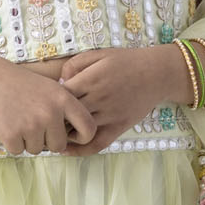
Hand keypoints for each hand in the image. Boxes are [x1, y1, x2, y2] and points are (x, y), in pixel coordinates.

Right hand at [0, 53, 96, 154]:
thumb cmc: (22, 85)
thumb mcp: (51, 88)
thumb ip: (66, 109)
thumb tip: (78, 138)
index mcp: (64, 99)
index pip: (88, 129)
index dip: (82, 137)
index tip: (73, 137)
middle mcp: (50, 112)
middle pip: (58, 145)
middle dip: (46, 140)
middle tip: (32, 123)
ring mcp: (31, 124)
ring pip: (36, 150)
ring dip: (27, 140)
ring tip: (18, 119)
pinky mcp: (12, 135)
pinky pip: (18, 151)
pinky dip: (12, 142)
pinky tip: (7, 123)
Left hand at [55, 47, 171, 155]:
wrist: (157, 74)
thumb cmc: (126, 62)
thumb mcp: (99, 54)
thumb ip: (75, 64)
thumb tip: (59, 81)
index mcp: (91, 79)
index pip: (60, 95)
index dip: (51, 99)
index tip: (48, 100)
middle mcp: (99, 98)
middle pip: (66, 115)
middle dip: (54, 118)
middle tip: (47, 118)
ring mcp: (109, 115)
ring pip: (78, 131)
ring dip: (63, 133)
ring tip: (54, 131)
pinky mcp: (118, 127)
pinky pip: (97, 144)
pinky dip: (80, 150)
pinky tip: (67, 150)